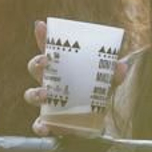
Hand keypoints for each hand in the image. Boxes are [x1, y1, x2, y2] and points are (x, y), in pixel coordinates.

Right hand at [23, 19, 125, 135]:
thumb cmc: (94, 97)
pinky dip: (39, 126)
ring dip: (35, 92)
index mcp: (61, 69)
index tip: (41, 25)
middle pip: (35, 68)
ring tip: (45, 93)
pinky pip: (37, 124)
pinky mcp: (48, 122)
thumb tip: (120, 66)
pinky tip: (45, 126)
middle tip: (45, 61)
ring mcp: (46, 102)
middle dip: (36, 62)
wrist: (94, 125)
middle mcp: (49, 83)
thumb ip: (112, 75)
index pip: (49, 49)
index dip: (43, 37)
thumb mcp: (106, 84)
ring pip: (31, 94)